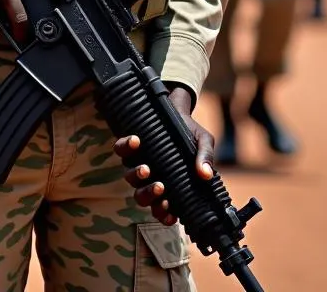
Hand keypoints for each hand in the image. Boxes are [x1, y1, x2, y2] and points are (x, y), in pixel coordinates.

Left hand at [114, 87, 214, 225]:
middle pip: (143, 197)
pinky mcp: (129, 145)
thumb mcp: (203, 143)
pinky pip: (120, 149)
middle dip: (150, 196)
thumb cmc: (190, 133)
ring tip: (147, 169)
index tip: (170, 213)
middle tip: (161, 188)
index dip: (163, 215)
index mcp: (169, 185)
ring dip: (137, 176)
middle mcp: (151, 178)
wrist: (177, 110)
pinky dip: (126, 147)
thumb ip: (205, 158)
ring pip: (130, 178)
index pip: (162, 209)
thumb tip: (206, 174)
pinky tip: (137, 141)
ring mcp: (138, 162)